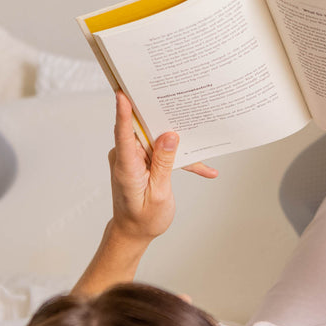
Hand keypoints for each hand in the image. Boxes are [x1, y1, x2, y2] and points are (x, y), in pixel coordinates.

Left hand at [108, 91, 215, 241]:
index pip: (123, 135)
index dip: (123, 114)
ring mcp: (131, 158)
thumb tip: (169, 135)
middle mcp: (125, 158)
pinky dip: (176, 159)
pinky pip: (158, 151)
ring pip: (155, 140)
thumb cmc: (143, 218)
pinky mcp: (139, 160)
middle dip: (161, 119)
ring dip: (176, 144)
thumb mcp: (159, 194)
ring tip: (200, 143)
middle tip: (179, 102)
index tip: (121, 93)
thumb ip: (163, 163)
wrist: (132, 232)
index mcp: (127, 167)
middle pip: (143, 131)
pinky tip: (203, 169)